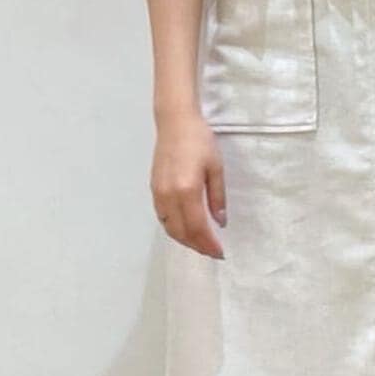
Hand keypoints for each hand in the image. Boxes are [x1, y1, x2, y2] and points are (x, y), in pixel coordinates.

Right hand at [151, 113, 227, 259]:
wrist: (175, 122)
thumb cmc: (200, 141)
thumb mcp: (216, 168)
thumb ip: (217, 197)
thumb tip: (220, 222)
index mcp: (187, 190)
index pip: (197, 227)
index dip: (208, 244)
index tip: (220, 253)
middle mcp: (169, 196)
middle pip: (182, 232)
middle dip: (197, 246)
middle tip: (212, 252)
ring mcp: (158, 194)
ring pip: (170, 228)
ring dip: (185, 240)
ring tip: (200, 244)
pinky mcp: (154, 189)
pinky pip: (163, 218)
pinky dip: (174, 229)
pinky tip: (185, 229)